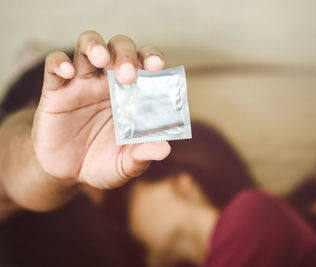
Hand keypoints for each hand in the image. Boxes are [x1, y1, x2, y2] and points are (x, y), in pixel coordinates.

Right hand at [32, 31, 170, 188]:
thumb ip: (141, 156)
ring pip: (87, 45)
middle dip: (125, 54)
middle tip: (128, 75)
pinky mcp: (55, 91)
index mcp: (132, 94)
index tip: (156, 66)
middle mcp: (108, 82)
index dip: (151, 58)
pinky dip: (59, 62)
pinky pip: (54, 65)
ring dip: (95, 46)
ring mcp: (81, 84)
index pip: (145, 63)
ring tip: (101, 59)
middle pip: (118, 47)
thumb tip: (164, 149)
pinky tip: (68, 73)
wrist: (66, 173)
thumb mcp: (124, 165)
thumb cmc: (102, 163)